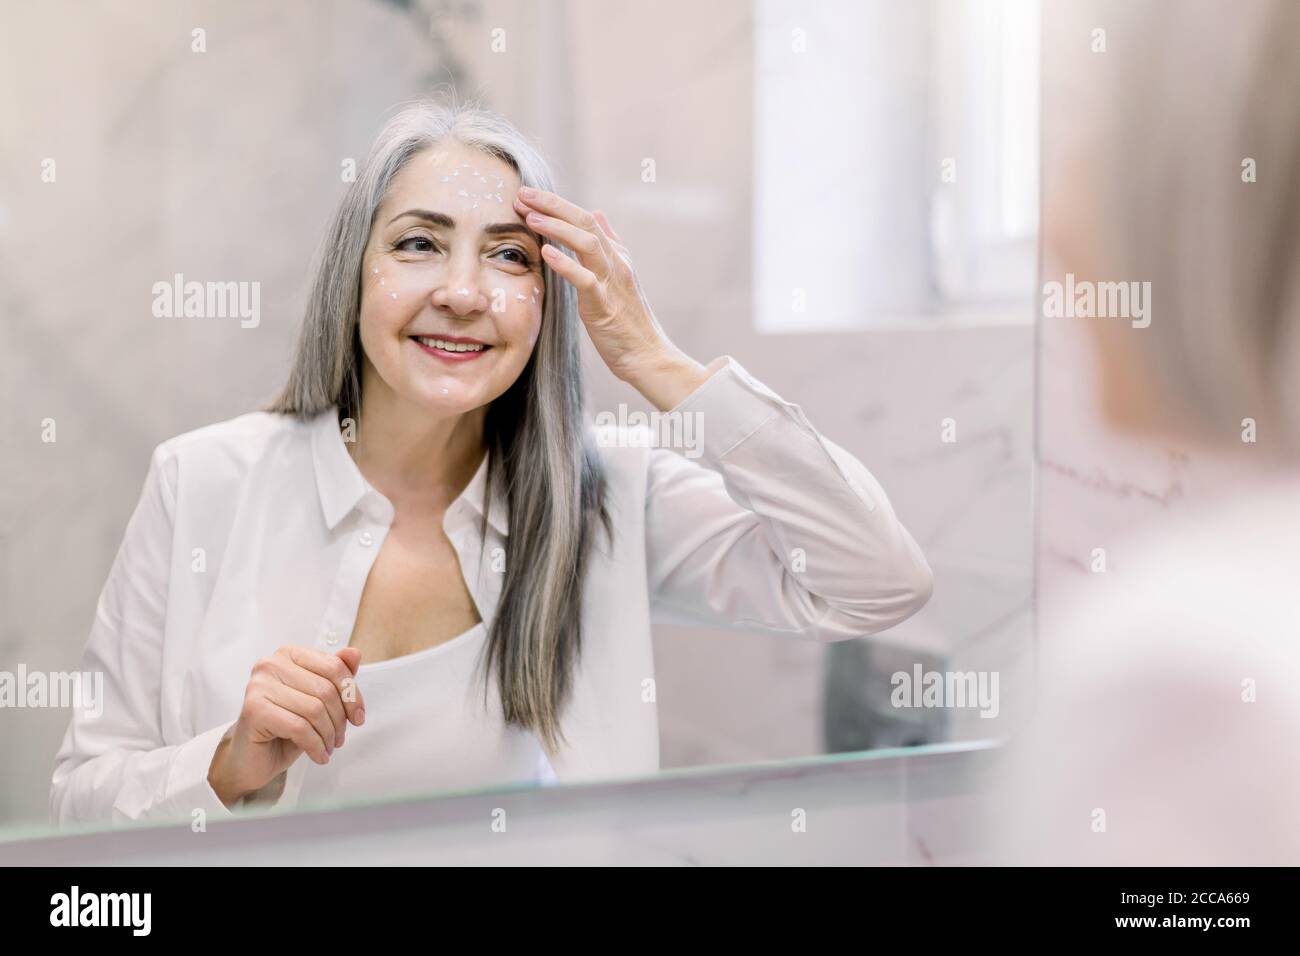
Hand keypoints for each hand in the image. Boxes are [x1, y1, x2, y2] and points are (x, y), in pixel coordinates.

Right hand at [208, 645, 364, 806]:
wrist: (251, 758)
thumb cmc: (285, 727)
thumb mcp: (317, 700)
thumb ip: (336, 675)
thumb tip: (354, 653)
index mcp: (289, 654)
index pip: (334, 667)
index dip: (352, 695)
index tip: (358, 717)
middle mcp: (271, 664)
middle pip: (326, 689)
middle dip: (340, 719)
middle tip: (340, 738)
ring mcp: (259, 686)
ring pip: (314, 709)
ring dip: (328, 735)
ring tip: (328, 747)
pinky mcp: (254, 710)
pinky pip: (300, 728)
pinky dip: (316, 746)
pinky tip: (319, 755)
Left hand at [514, 186, 709, 403]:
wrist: (648, 356)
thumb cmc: (630, 322)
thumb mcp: (620, 277)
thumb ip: (610, 244)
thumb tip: (598, 213)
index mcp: (617, 256)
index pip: (586, 219)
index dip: (558, 204)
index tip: (529, 194)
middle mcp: (617, 264)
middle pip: (585, 223)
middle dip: (553, 205)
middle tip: (523, 193)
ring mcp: (612, 283)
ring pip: (587, 244)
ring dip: (556, 228)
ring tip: (530, 217)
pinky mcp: (605, 306)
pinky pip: (586, 280)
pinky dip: (566, 265)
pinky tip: (546, 253)